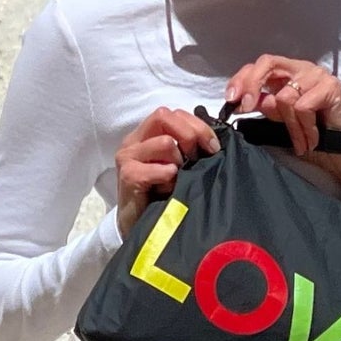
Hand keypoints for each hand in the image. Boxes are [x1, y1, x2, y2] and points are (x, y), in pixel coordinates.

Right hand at [115, 106, 219, 234]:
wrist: (139, 227)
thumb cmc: (160, 195)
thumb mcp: (176, 166)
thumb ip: (186, 148)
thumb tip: (212, 141)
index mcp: (147, 134)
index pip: (174, 113)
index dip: (198, 126)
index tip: (213, 147)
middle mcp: (134, 141)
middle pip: (165, 116)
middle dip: (191, 135)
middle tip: (199, 158)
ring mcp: (128, 156)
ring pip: (165, 143)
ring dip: (179, 163)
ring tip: (176, 180)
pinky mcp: (128, 175)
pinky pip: (158, 169)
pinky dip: (169, 178)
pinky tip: (168, 190)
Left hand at [223, 55, 340, 210]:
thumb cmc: (316, 133)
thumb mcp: (283, 119)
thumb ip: (267, 106)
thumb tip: (248, 101)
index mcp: (288, 73)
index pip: (259, 66)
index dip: (242, 79)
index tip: (231, 99)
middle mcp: (302, 68)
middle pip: (268, 63)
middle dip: (252, 85)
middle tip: (246, 108)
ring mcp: (317, 75)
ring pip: (284, 96)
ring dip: (289, 126)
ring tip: (300, 141)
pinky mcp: (331, 87)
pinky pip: (302, 106)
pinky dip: (304, 127)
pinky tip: (311, 139)